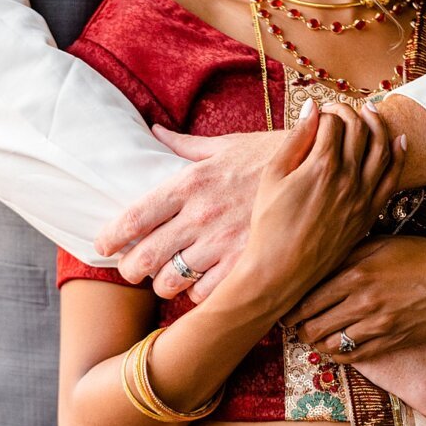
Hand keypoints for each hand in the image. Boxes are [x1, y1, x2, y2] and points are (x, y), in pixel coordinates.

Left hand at [94, 126, 286, 302]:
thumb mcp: (228, 145)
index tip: (101, 247)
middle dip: (131, 270)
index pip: (136, 216)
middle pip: (147, 256)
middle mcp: (202, 215)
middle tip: (132, 271)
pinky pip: (207, 293)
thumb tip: (153, 131)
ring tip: (166, 280)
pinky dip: (198, 294)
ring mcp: (224, 242)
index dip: (112, 237)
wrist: (324, 168)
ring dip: (164, 285)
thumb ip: (185, 145)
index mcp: (191, 183)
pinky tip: (201, 286)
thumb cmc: (273, 155)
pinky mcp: (247, 262)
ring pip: (172, 281)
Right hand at [242, 101, 405, 307]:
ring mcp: (363, 196)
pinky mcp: (369, 214)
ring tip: (371, 112)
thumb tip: (312, 108)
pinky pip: (393, 178)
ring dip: (378, 124)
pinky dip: (399, 155)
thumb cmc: (270, 225)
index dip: (326, 111)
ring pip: (382, 148)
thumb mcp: (272, 177)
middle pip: (360, 129)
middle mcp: (348, 177)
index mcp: (322, 165)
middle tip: (340, 110)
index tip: (318, 112)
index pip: (334, 121)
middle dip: (350, 112)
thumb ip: (295, 139)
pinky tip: (399, 140)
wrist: (281, 271)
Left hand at [283, 236, 425, 362]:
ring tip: (312, 339)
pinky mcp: (392, 341)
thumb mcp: (383, 244)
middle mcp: (362, 299)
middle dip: (298, 329)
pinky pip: (354, 356)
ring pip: (330, 344)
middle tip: (294, 327)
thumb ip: (350, 255)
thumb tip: (321, 264)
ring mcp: (377, 323)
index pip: (308, 297)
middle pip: (312, 324)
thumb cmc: (424, 257)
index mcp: (356, 271)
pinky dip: (338, 355)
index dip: (291, 308)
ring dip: (316, 344)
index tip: (285, 310)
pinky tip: (335, 348)